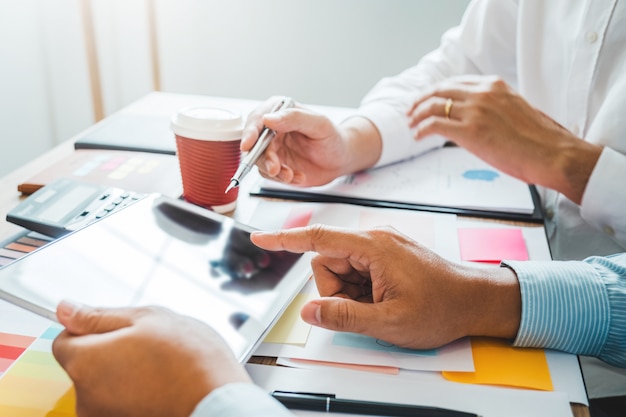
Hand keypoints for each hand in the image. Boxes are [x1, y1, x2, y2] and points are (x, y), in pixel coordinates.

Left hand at [52, 302, 250, 416]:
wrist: (216, 401)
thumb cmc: (189, 361)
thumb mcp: (146, 319)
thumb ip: (99, 315)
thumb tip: (67, 310)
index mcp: (85, 362)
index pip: (64, 339)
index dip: (91, 328)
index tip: (119, 328)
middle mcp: (85, 397)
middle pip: (86, 364)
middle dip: (111, 350)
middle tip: (149, 344)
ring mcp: (104, 416)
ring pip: (106, 383)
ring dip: (126, 372)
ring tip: (161, 366)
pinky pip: (121, 402)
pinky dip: (137, 392)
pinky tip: (162, 384)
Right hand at [241, 96, 380, 185]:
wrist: (341, 160)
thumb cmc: (333, 138)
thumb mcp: (319, 124)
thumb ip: (295, 118)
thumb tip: (268, 118)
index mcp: (281, 112)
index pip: (258, 119)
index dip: (250, 132)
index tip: (248, 144)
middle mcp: (273, 130)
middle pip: (254, 143)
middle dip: (263, 158)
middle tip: (275, 168)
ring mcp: (273, 149)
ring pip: (260, 161)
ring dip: (274, 171)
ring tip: (291, 175)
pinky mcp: (276, 165)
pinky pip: (270, 175)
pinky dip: (283, 179)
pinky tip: (298, 176)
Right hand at [251, 225, 520, 348]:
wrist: (476, 301)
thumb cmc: (441, 307)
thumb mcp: (389, 322)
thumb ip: (344, 316)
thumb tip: (308, 311)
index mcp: (372, 246)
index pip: (317, 239)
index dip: (284, 239)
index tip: (260, 237)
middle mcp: (374, 239)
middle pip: (327, 261)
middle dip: (335, 290)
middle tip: (365, 309)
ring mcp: (381, 246)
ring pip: (340, 269)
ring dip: (350, 292)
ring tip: (379, 305)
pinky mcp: (386, 255)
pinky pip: (357, 271)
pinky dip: (361, 289)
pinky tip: (383, 300)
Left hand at [407, 76, 602, 203]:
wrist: (552, 153)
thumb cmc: (540, 140)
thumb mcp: (516, 111)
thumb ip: (496, 108)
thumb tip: (482, 119)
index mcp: (495, 86)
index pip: (455, 82)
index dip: (437, 91)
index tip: (427, 98)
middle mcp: (483, 94)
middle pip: (440, 90)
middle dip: (421, 100)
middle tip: (411, 110)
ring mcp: (476, 111)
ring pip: (433, 106)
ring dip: (417, 114)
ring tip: (411, 124)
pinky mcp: (470, 131)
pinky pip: (435, 125)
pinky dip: (422, 129)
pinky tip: (418, 135)